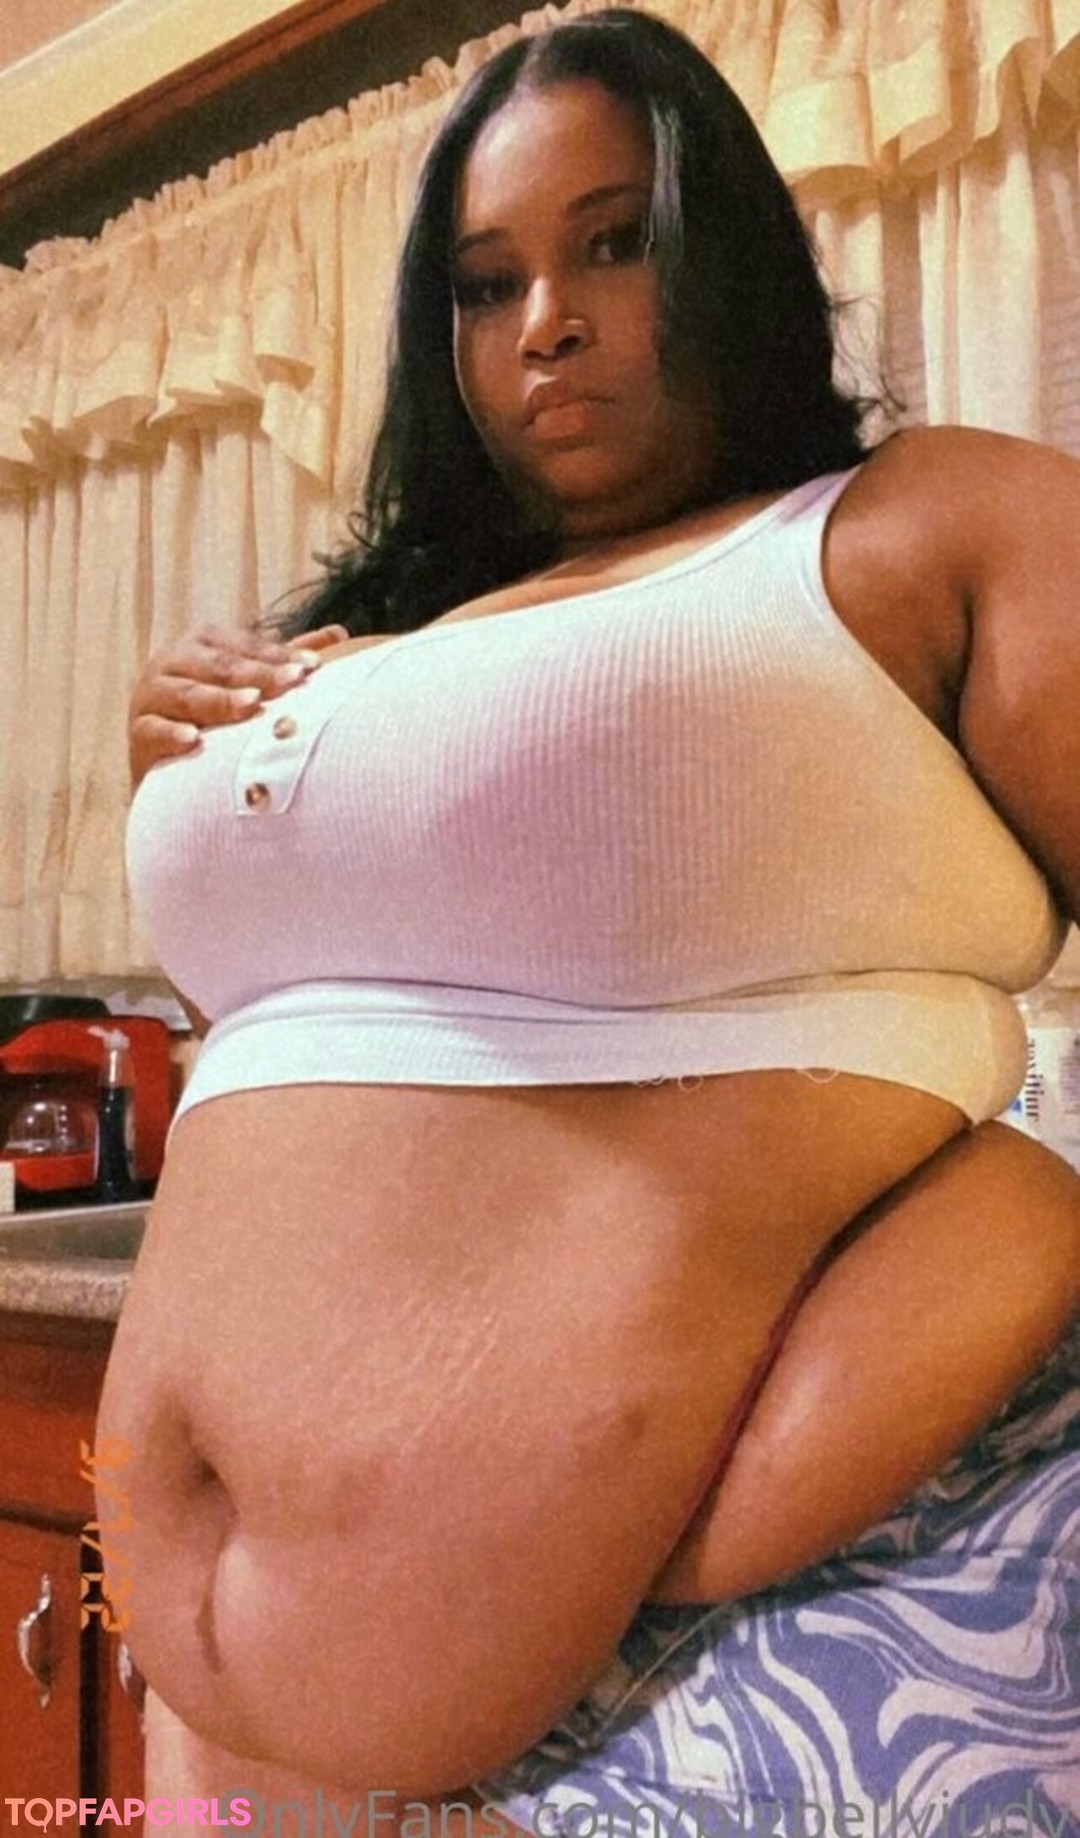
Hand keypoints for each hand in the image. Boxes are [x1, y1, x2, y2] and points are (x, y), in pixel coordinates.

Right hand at [128, 623, 347, 786]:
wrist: (168, 771)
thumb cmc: (217, 719)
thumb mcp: (249, 685)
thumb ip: (286, 661)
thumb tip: (341, 634)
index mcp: (201, 644)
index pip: (245, 648)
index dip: (279, 657)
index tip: (314, 668)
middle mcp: (172, 662)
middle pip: (218, 667)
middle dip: (257, 674)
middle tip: (292, 682)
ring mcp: (150, 696)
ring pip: (185, 693)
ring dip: (218, 700)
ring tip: (251, 706)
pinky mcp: (137, 733)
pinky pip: (152, 730)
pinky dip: (172, 733)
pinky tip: (194, 740)